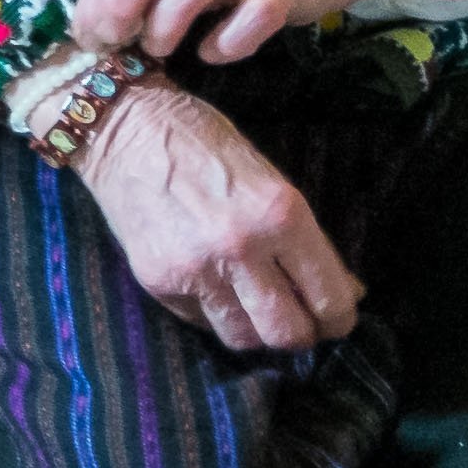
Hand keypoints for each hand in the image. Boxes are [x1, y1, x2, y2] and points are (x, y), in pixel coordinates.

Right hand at [71, 79, 360, 352]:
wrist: (123, 128)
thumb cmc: (206, 143)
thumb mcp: (270, 182)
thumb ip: (303, 240)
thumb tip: (343, 291)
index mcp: (281, 216)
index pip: (330, 299)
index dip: (339, 319)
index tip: (335, 318)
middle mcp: (241, 248)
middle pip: (288, 333)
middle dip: (301, 334)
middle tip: (300, 322)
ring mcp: (195, 268)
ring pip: (244, 338)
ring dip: (256, 329)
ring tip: (254, 309)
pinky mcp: (158, 280)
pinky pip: (201, 321)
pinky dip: (214, 313)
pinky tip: (212, 287)